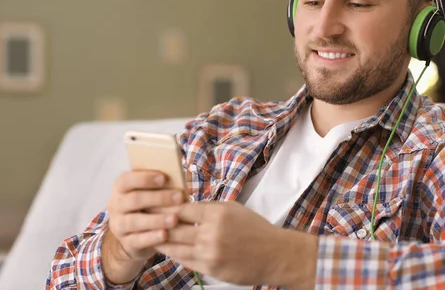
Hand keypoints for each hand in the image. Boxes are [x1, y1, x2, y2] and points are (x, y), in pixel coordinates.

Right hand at [102, 171, 184, 282]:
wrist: (134, 234)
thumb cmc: (148, 206)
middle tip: (179, 197)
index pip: (127, 180)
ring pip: (135, 221)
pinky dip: (152, 237)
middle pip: (134, 199)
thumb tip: (178, 179)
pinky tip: (165, 234)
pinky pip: (138, 240)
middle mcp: (116, 205)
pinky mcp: (126, 242)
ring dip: (156, 220)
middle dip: (158, 198)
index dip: (145, 178)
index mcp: (120, 188)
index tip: (164, 178)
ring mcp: (119, 225)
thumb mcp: (150, 193)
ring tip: (174, 219)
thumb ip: (159, 186)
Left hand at [155, 201, 317, 288]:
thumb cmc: (255, 228)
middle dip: (156, 222)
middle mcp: (211, 233)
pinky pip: (184, 261)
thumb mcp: (233, 208)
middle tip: (141, 218)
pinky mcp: (211, 270)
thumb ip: (208, 207)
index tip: (150, 203)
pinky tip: (167, 249)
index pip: (181, 208)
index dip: (163, 206)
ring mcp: (210, 253)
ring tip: (148, 234)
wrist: (274, 254)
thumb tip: (184, 204)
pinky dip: (174, 254)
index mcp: (217, 214)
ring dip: (160, 240)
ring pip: (175, 246)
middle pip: (173, 227)